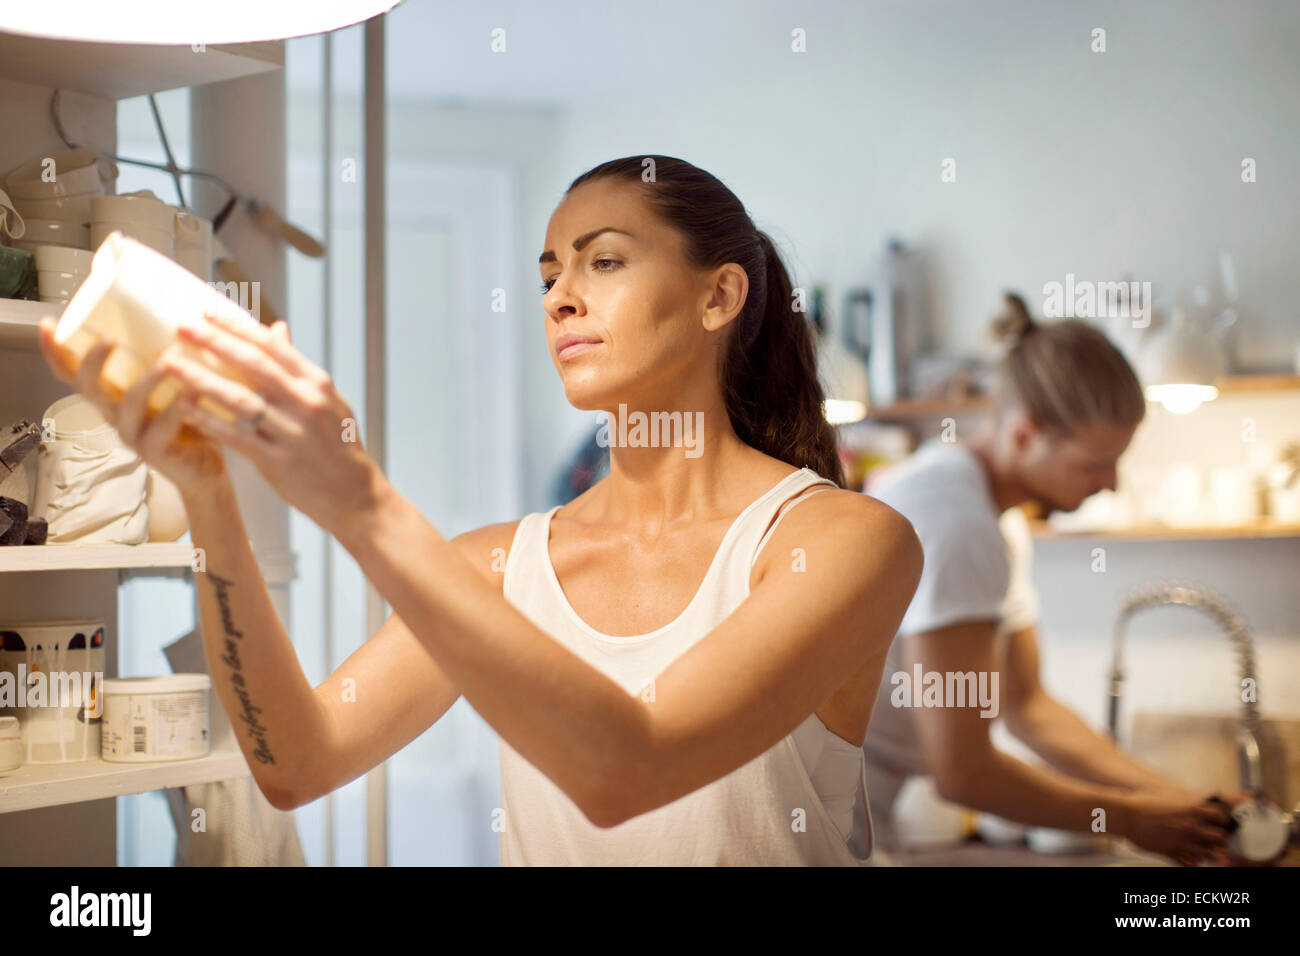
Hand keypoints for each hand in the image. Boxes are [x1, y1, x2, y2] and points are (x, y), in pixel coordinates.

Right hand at [36, 314, 228, 498]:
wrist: (205, 467)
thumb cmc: (188, 419)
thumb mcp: (170, 382)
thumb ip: (169, 355)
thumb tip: (184, 309)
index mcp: (113, 393)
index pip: (72, 372)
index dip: (56, 351)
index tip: (47, 324)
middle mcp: (116, 412)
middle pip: (90, 387)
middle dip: (94, 361)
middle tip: (109, 339)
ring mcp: (134, 434)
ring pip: (129, 406)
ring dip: (147, 381)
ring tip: (168, 361)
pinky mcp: (158, 451)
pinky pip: (163, 431)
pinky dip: (177, 412)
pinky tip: (191, 396)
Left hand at [156, 311, 383, 537]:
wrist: (355, 494)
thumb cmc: (337, 444)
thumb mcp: (327, 399)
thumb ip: (296, 367)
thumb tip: (276, 329)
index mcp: (316, 383)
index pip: (272, 346)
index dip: (237, 327)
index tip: (205, 312)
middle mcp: (305, 402)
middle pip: (253, 364)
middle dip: (214, 342)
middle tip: (180, 326)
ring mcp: (292, 432)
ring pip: (240, 399)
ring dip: (201, 378)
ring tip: (171, 364)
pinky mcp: (278, 461)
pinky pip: (237, 436)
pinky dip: (209, 420)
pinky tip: (185, 408)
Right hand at [1119, 790, 1233, 865]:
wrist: (1125, 814)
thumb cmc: (1144, 801)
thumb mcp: (1169, 792)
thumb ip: (1188, 796)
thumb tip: (1200, 797)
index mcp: (1192, 809)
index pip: (1221, 816)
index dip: (1222, 819)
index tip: (1219, 821)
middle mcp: (1191, 826)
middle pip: (1221, 837)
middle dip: (1220, 837)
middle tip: (1214, 836)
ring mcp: (1183, 841)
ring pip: (1210, 853)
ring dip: (1209, 851)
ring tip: (1203, 847)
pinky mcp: (1172, 852)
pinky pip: (1192, 863)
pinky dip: (1194, 862)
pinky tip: (1190, 856)